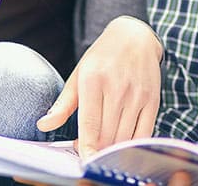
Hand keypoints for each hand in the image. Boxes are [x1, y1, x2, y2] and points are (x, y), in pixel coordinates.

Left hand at [36, 16, 162, 156]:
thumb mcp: (78, 75)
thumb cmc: (102, 58)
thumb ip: (62, 104)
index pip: (90, 124)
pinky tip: (120, 142)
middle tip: (86, 147)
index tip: (81, 160)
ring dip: (111, 148)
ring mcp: (138, 95)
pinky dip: (131, 145)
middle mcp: (118, 88)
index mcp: (94, 80)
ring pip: (124, 137)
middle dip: (96, 148)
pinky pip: (144, 133)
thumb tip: (43, 125)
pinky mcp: (153, 100)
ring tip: (101, 143)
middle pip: (107, 134)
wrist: (135, 37)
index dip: (86, 147)